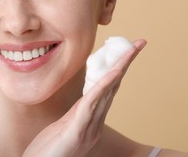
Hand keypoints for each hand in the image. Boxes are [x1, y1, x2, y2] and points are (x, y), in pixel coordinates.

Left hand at [23, 39, 146, 156]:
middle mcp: (94, 123)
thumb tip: (84, 102)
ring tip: (131, 49)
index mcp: (91, 120)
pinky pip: (92, 105)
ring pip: (107, 92)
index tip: (125, 50)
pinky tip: (113, 72)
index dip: (118, 69)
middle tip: (138, 42)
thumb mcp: (64, 129)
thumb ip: (76, 115)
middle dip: (125, 62)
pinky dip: (104, 86)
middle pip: (113, 87)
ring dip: (119, 68)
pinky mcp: (76, 133)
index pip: (107, 90)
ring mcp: (88, 129)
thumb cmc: (49, 152)